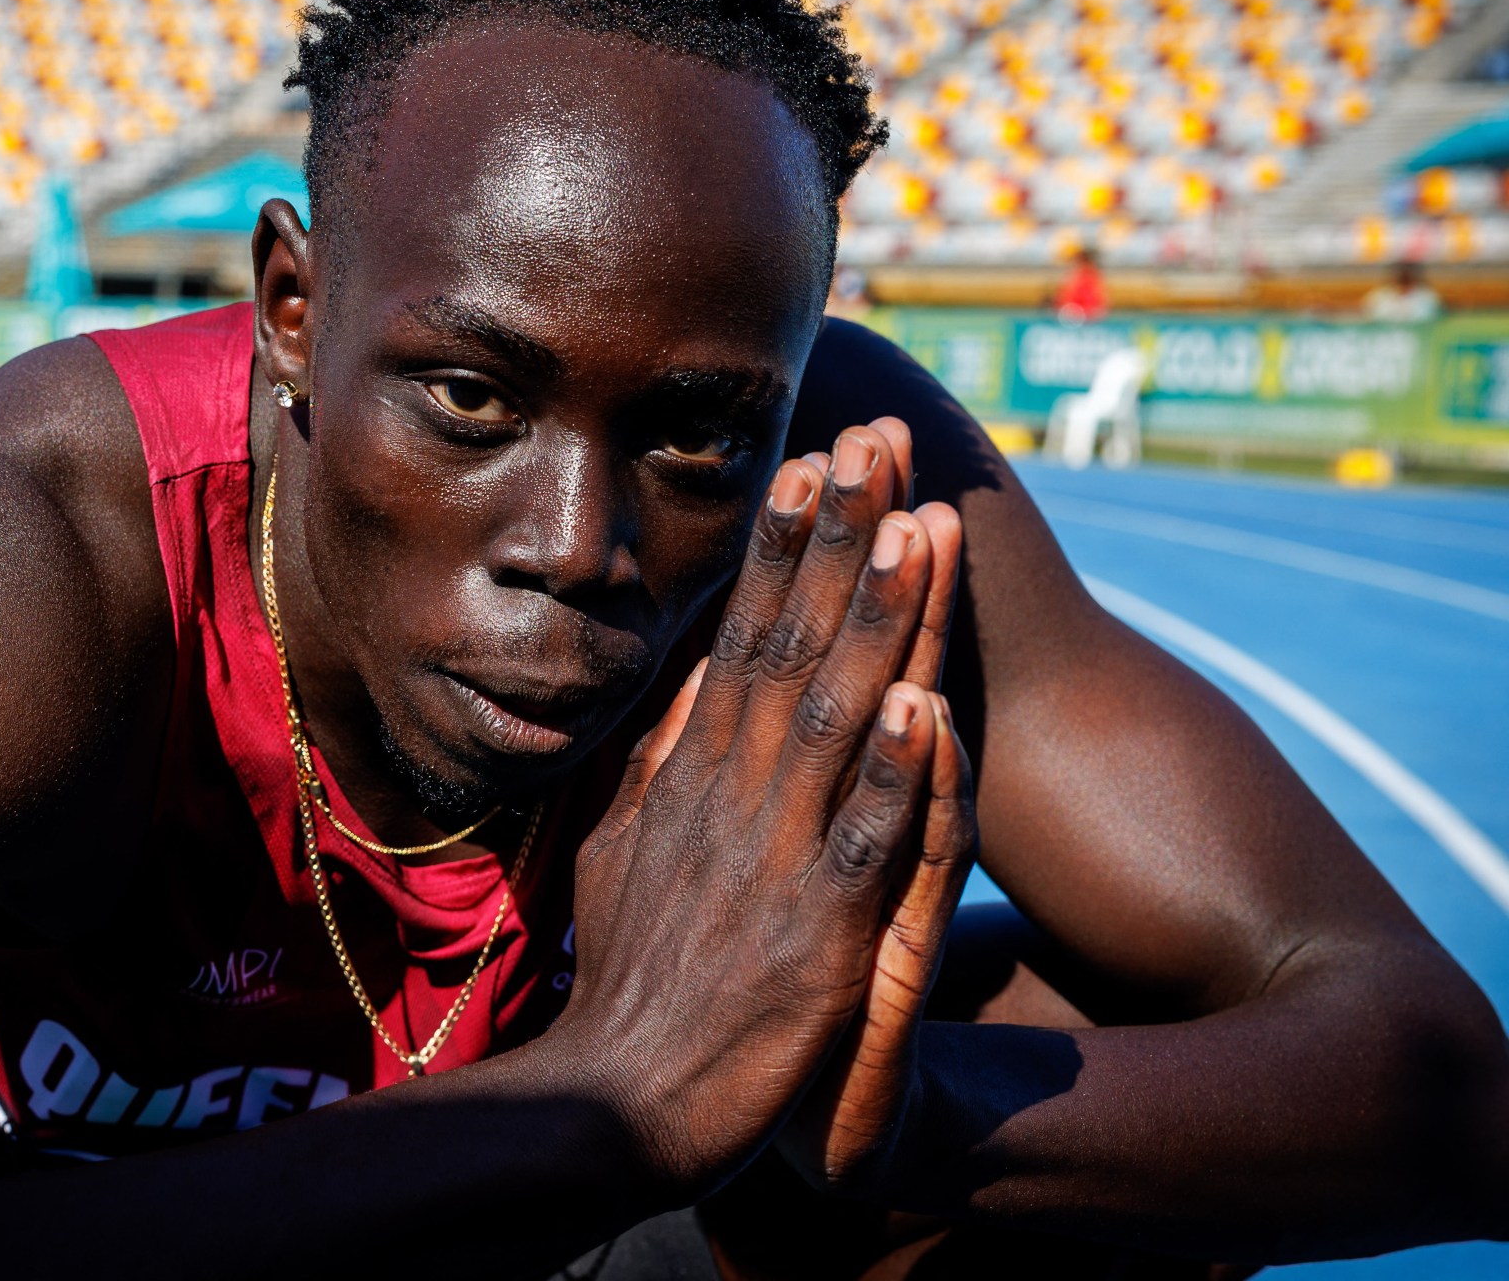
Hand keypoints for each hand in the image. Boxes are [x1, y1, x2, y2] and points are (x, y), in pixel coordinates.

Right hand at [547, 423, 971, 1199]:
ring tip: (915, 529)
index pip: (740, 637)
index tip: (808, 463)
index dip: (778, 548)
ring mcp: (776, 861)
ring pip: (832, 721)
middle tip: (872, 441)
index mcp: (694, 776)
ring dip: (876, 624)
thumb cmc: (634, 979)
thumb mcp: (624, 848)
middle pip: (791, 647)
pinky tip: (922, 708)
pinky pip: (860, 846)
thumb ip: (657, 761)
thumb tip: (685, 677)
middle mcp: (733, 797)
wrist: (620, 1102)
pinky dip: (890, 778)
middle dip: (834, 541)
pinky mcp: (817, 938)